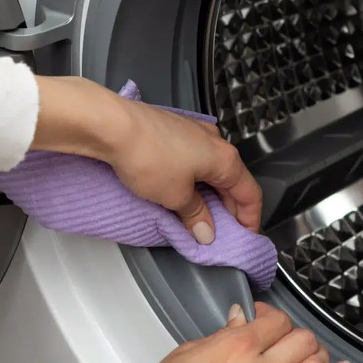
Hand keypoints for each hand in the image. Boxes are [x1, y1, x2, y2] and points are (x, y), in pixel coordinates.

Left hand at [30, 76, 262, 242]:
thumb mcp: (175, 197)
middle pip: (232, 181)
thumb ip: (194, 215)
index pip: (250, 193)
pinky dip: (193, 180)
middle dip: (229, 209)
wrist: (112, 125)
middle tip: (220, 232)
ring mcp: (194, 132)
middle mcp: (214, 141)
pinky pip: (193, 160)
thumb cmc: (148, 156)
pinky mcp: (173, 130)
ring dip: (208, 194)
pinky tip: (180, 192)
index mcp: (225, 159)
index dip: (250, 219)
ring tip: (197, 216)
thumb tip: (205, 231)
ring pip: (211, 170)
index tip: (245, 237)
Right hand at [76, 303, 350, 362]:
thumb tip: (240, 321)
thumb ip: (221, 336)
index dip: (272, 316)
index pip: (276, 320)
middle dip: (296, 334)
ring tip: (311, 354)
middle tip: (286, 338)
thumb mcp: (185, 353)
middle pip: (302, 341)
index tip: (264, 319)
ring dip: (318, 356)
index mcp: (234, 347)